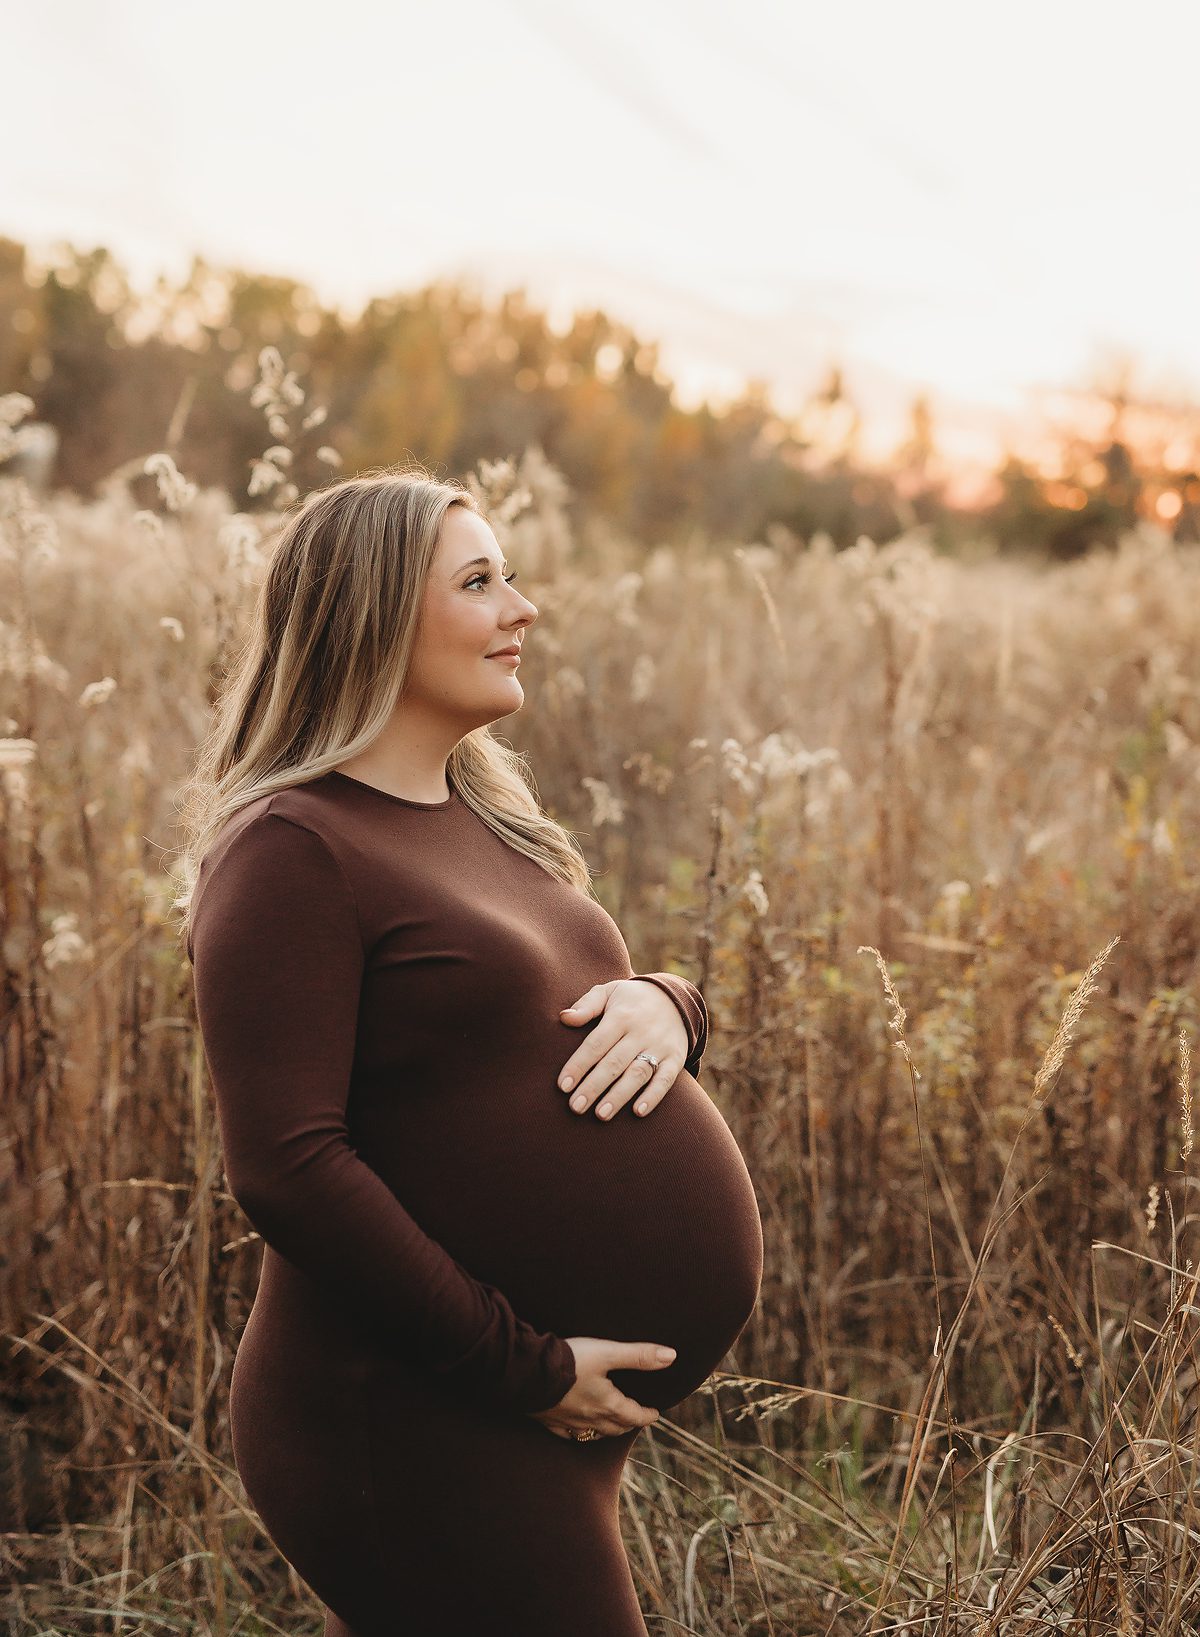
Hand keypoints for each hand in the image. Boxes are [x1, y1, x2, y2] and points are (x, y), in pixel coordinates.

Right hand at [527, 1336, 675, 1438]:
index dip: (646, 1415)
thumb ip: (638, 1355)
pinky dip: (578, 1433)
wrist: (527, 1371)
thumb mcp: (607, 1352)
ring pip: (593, 1433)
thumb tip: (671, 1356)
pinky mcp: (549, 1420)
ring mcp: (568, 1422)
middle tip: (635, 1418)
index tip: (654, 1414)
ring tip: (612, 1425)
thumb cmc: (569, 1360)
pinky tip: (576, 1430)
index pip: (633, 1415)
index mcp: (606, 1403)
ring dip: (607, 1430)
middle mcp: (589, 1418)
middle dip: (628, 1423)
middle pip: (615, 1427)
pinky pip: (568, 1434)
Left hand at [557, 978, 688, 1119]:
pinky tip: (638, 1112)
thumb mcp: (609, 992)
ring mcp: (660, 1046)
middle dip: (594, 1086)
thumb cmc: (631, 1000)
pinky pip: (666, 1079)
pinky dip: (654, 1096)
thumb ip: (586, 1005)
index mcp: (621, 1016)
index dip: (579, 1065)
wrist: (675, 998)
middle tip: (575, 1107)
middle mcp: (641, 1032)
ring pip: (638, 1074)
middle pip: (614, 1062)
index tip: (563, 1086)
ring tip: (601, 1114)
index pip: (596, 1043)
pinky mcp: (675, 1058)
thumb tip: (563, 1017)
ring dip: (619, 1095)